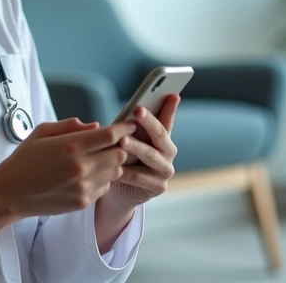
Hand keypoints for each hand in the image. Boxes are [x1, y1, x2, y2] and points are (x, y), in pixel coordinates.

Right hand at [0, 117, 136, 230]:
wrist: (10, 193)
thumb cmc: (24, 159)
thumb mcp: (42, 132)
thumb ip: (71, 126)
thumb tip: (95, 126)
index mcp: (71, 146)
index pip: (111, 135)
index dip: (124, 128)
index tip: (129, 125)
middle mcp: (80, 167)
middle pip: (120, 153)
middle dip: (120, 145)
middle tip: (113, 142)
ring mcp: (83, 187)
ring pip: (116, 171)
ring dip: (112, 162)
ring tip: (99, 158)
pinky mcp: (83, 202)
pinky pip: (106, 186)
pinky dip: (103, 178)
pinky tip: (89, 174)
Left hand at [99, 94, 179, 212]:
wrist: (119, 192)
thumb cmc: (123, 159)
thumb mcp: (126, 139)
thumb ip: (132, 127)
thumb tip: (130, 110)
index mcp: (163, 137)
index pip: (168, 118)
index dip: (169, 107)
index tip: (171, 94)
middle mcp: (168, 152)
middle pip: (160, 134)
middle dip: (149, 121)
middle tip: (137, 110)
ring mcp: (165, 170)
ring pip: (149, 155)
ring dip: (136, 147)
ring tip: (122, 140)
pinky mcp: (158, 187)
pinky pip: (140, 177)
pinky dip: (126, 171)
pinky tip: (114, 167)